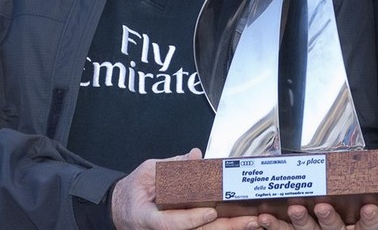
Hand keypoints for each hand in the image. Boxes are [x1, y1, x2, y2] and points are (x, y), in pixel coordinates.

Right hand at [111, 149, 259, 229]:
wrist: (122, 209)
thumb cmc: (132, 192)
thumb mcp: (147, 172)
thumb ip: (170, 165)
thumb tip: (195, 155)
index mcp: (149, 218)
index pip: (172, 223)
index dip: (192, 218)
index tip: (211, 211)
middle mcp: (164, 229)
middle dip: (225, 227)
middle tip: (249, 220)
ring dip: (231, 228)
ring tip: (255, 222)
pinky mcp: (184, 229)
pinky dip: (225, 226)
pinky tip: (244, 222)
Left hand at [257, 203, 377, 229]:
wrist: (323, 228)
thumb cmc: (339, 215)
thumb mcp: (353, 210)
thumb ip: (356, 195)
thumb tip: (360, 167)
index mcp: (354, 227)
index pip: (368, 226)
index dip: (370, 219)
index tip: (369, 208)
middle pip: (334, 228)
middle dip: (328, 217)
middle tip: (322, 207)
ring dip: (301, 221)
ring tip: (294, 209)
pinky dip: (274, 225)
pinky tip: (264, 218)